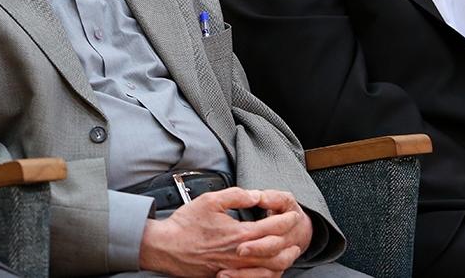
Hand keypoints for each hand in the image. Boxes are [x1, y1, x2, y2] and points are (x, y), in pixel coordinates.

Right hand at [138, 187, 309, 276]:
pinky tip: (269, 266)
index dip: (286, 220)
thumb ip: (236, 196)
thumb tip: (255, 195)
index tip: (293, 213)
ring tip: (290, 252)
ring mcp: (235, 268)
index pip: (272, 228)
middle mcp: (241, 254)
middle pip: (277, 252)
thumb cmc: (185, 225)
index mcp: (239, 234)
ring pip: (270, 269)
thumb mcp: (210, 201)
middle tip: (296, 232)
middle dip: (290, 240)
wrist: (167, 247)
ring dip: (284, 259)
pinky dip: (268, 272)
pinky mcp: (227, 275)